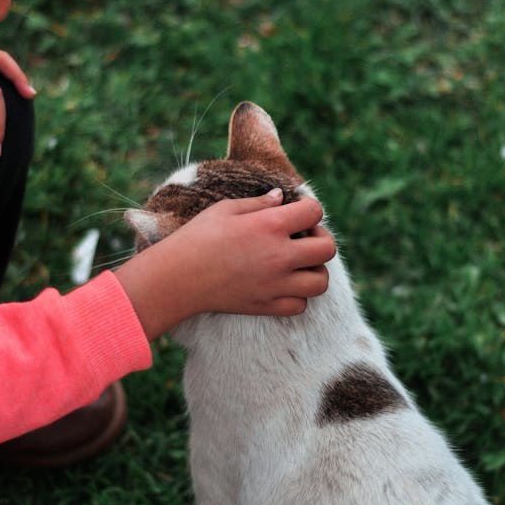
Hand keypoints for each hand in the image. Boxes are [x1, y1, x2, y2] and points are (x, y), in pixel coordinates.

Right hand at [117, 189, 336, 338]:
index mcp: (270, 225)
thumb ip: (259, 203)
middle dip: (320, 238)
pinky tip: (282, 284)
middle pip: (327, 248)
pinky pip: (300, 305)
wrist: (177, 278)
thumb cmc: (197, 238)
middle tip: (302, 237)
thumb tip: (282, 198)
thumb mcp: (225, 209)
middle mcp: (279, 256)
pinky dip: (298, 295)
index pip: (315, 212)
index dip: (310, 209)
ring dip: (315, 270)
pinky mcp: (266, 306)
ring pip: (321, 281)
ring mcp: (275, 284)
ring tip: (297, 264)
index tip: (297, 212)